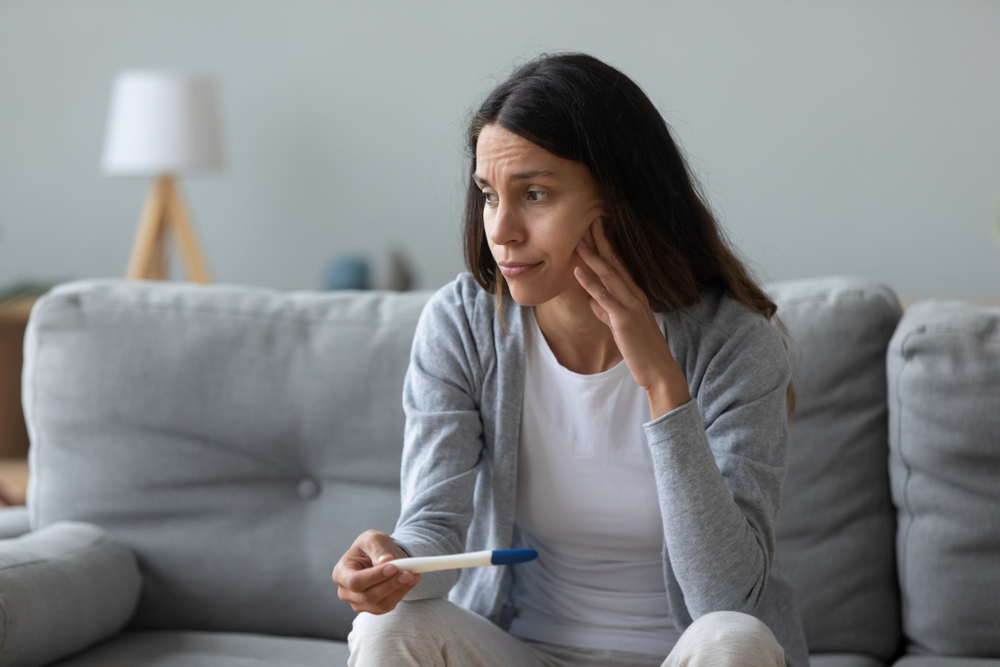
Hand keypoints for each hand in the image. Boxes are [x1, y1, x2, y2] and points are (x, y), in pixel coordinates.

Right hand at [332, 529, 420, 614]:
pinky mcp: (373, 607)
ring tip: (413, 575)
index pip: (355, 581)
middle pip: (368, 595)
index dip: (374, 577)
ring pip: (380, 604)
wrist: (379, 556)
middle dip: (391, 584)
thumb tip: (385, 561)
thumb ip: (378, 549)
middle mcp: (346, 592)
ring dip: (399, 590)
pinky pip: (388, 606)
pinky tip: (411, 581)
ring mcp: (359, 603)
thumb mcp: (373, 539)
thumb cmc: (371, 546)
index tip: (393, 567)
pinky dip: (402, 594)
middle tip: (409, 572)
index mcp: (341, 573)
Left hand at [574, 217, 690, 418]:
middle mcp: (635, 296)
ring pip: (610, 276)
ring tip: (579, 239)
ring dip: (594, 256)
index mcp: (635, 296)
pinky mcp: (624, 320)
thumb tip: (592, 301)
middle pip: (616, 264)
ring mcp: (630, 306)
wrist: (659, 371)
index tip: (598, 228)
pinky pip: (605, 297)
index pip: (619, 266)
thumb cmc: (642, 350)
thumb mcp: (621, 327)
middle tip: (591, 219)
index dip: (608, 247)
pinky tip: (578, 271)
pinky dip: (590, 283)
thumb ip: (607, 312)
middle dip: (603, 241)